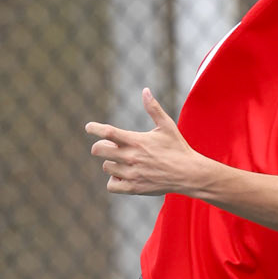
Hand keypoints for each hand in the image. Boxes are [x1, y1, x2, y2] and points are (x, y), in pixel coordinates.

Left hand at [87, 89, 203, 195]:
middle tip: (108, 146)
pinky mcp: (134, 188)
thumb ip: (153, 108)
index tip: (89, 127)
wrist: (188, 174)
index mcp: (136, 141)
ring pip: (106, 167)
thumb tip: (145, 90)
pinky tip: (123, 175)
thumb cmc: (178, 148)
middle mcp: (131, 157)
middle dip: (100, 147)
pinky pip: (111, 185)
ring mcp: (131, 174)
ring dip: (111, 163)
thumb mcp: (167, 126)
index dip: (94, 128)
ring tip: (123, 161)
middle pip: (98, 150)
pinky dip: (114, 180)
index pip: (107, 132)